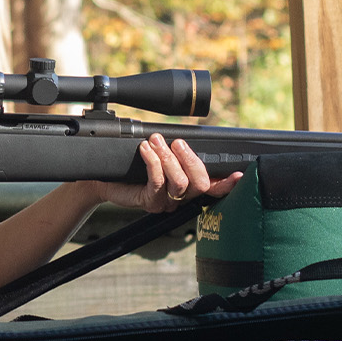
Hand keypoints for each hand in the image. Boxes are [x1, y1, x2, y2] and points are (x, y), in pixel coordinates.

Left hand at [90, 134, 242, 215]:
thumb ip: (176, 151)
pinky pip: (157, 183)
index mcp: (189, 186)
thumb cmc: (133, 164)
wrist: (104, 177)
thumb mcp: (159, 154)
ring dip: (168, 158)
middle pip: (200, 184)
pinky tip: (146, 150)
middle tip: (177, 143)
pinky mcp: (150, 202)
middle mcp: (181, 197)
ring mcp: (167, 202)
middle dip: (191, 160)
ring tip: (155, 141)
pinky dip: (153, 162)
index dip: (227, 182)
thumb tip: (186, 138)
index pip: (214, 187)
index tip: (237, 174)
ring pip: (179, 183)